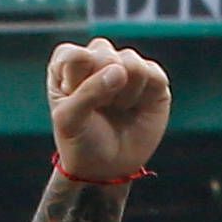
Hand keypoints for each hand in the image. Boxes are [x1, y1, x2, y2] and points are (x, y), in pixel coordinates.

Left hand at [47, 37, 172, 183]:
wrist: (107, 169)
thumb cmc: (80, 141)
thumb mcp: (70, 120)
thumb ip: (88, 92)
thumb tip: (121, 70)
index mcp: (69, 63)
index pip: (75, 55)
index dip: (78, 81)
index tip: (75, 102)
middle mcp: (97, 59)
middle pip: (103, 52)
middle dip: (101, 87)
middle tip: (99, 110)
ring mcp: (126, 66)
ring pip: (130, 62)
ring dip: (123, 94)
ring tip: (117, 109)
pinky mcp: (152, 78)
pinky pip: (152, 73)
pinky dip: (143, 94)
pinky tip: (135, 107)